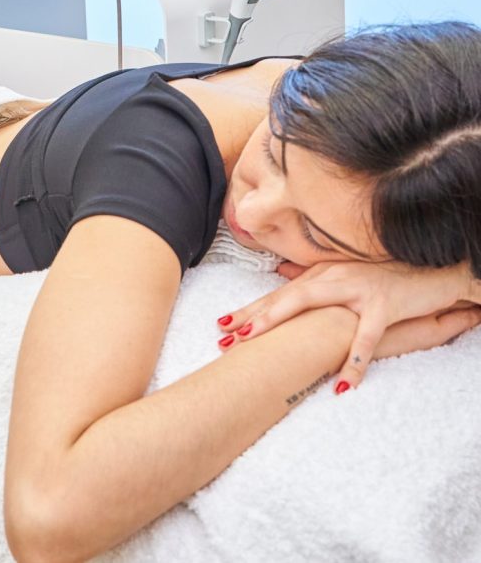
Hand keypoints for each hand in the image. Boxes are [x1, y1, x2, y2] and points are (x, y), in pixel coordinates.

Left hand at [215, 259, 474, 389]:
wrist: (432, 268)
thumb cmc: (385, 276)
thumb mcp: (344, 274)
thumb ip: (313, 276)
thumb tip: (282, 274)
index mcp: (322, 274)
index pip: (280, 294)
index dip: (251, 309)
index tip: (221, 325)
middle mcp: (333, 277)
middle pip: (285, 296)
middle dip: (253, 315)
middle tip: (225, 334)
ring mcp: (357, 289)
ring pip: (312, 303)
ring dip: (281, 321)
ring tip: (256, 341)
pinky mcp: (384, 305)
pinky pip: (366, 337)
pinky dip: (354, 360)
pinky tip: (342, 385)